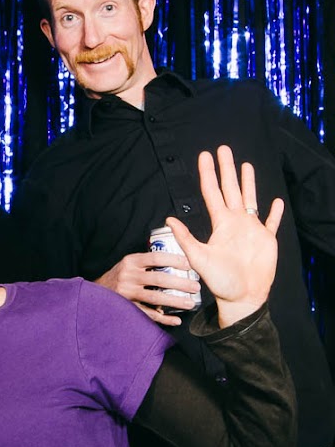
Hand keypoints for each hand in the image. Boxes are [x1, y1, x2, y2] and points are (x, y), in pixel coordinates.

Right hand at [96, 252, 200, 325]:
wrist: (96, 292)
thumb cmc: (119, 276)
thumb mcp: (129, 263)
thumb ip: (147, 262)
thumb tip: (176, 258)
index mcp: (131, 261)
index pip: (156, 258)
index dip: (174, 260)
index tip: (189, 264)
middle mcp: (128, 276)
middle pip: (159, 279)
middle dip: (180, 283)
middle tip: (195, 286)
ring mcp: (127, 293)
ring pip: (155, 298)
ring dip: (175, 301)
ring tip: (191, 303)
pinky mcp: (127, 307)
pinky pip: (148, 314)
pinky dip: (163, 318)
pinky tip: (175, 320)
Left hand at [166, 146, 283, 327]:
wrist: (241, 297)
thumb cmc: (219, 281)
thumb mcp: (198, 257)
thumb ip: (185, 237)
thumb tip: (169, 218)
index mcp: (220, 223)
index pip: (212, 192)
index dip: (208, 174)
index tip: (205, 155)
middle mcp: (234, 222)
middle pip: (230, 189)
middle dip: (227, 169)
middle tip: (223, 148)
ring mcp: (251, 230)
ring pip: (249, 199)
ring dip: (248, 183)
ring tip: (246, 165)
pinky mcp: (266, 240)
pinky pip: (271, 223)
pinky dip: (274, 213)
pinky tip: (276, 201)